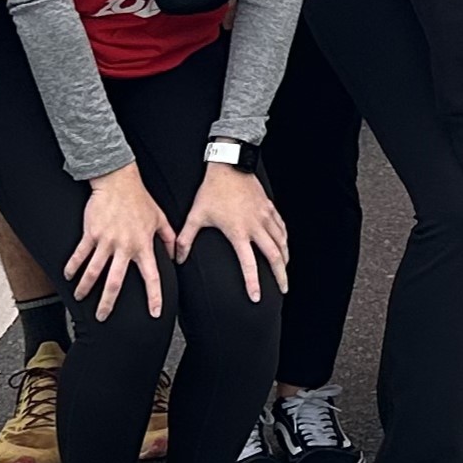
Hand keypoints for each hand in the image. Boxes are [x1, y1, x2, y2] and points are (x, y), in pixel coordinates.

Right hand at [65, 164, 172, 321]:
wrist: (119, 181)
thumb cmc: (140, 199)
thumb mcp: (160, 218)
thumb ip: (169, 238)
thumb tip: (175, 256)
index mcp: (143, 245)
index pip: (151, 276)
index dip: (154, 296)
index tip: (154, 313)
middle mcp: (124, 247)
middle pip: (115, 282)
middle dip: (108, 302)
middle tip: (102, 317)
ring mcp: (106, 241)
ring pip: (94, 271)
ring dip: (85, 288)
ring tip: (80, 298)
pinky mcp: (91, 233)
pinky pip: (80, 254)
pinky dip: (72, 267)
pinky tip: (68, 276)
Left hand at [177, 165, 288, 301]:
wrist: (229, 164)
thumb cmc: (212, 190)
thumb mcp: (196, 215)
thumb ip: (186, 239)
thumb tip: (177, 259)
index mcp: (238, 231)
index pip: (249, 263)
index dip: (253, 282)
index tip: (256, 297)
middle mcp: (255, 226)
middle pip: (274, 256)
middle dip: (280, 275)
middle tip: (283, 289)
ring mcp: (265, 216)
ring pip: (282, 242)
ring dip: (285, 259)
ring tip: (285, 272)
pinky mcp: (269, 207)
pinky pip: (281, 227)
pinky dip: (285, 240)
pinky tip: (284, 246)